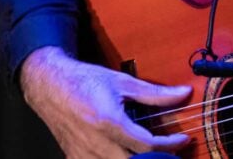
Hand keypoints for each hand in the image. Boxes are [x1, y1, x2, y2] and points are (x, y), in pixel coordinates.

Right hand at [20, 46, 191, 157]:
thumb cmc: (85, 80)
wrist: (49, 84)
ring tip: (153, 154)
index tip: (183, 140)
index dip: (170, 145)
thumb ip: (155, 93)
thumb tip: (183, 93)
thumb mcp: (123, 82)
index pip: (147, 145)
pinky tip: (128, 155)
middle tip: (172, 152)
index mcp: (109, 122)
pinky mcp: (74, 158)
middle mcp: (96, 142)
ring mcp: (83, 153)